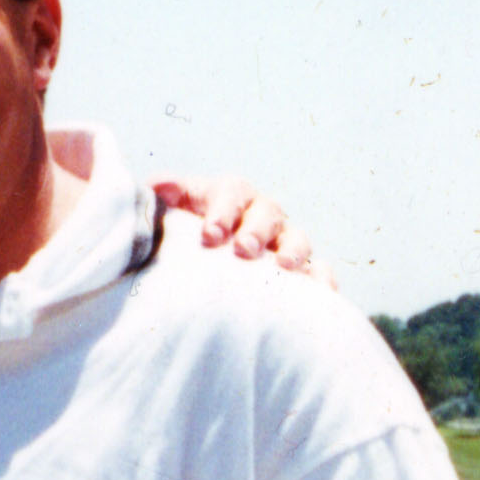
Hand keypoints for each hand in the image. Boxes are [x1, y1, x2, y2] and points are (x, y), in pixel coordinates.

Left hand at [154, 172, 323, 280]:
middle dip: (256, 230)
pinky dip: (322, 279)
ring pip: (298, 239)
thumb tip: (157, 188)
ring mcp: (284, 241)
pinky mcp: (301, 271)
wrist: (206, 259)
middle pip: (267, 214)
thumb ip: (165, 197)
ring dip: (293, 250)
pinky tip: (320, 291)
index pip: (232, 193)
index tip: (210, 234)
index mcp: (231, 196)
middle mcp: (262, 214)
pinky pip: (319, 272)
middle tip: (243, 249)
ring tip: (284, 266)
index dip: (224, 211)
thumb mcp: (173, 211)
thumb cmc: (187, 232)